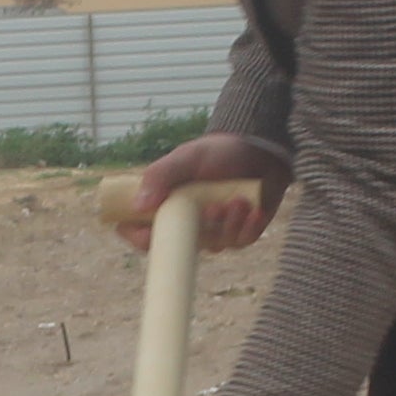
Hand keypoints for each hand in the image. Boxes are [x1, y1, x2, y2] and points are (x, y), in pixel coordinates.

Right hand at [114, 131, 292, 253]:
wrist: (257, 150)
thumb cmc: (217, 152)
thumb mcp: (187, 157)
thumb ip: (160, 175)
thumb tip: (138, 206)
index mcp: (168, 206)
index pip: (142, 232)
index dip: (141, 238)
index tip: (149, 233)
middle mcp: (188, 224)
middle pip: (182, 246)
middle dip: (198, 230)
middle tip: (213, 208)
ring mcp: (214, 231)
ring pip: (215, 244)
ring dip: (227, 224)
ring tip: (238, 201)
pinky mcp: (240, 233)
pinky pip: (240, 241)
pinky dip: (247, 227)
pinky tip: (253, 210)